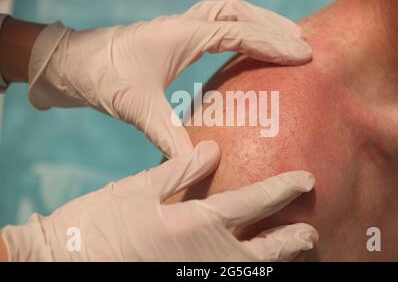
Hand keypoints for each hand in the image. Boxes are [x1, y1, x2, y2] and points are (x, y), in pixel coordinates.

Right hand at [1, 141, 317, 260]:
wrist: (65, 262)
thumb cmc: (98, 223)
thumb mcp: (138, 189)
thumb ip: (180, 170)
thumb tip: (211, 150)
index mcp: (198, 222)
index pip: (255, 202)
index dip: (284, 189)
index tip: (306, 180)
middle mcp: (209, 254)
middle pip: (265, 249)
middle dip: (292, 239)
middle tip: (311, 232)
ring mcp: (201, 274)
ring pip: (252, 270)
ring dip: (277, 261)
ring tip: (294, 252)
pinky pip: (228, 276)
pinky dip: (247, 269)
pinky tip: (250, 264)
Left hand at [28, 0, 311, 157]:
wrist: (73, 64)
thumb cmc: (102, 78)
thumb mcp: (136, 107)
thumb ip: (167, 134)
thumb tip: (195, 162)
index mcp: (182, 34)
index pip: (238, 31)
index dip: (272, 42)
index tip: (302, 54)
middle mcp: (184, 24)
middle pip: (238, 12)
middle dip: (272, 24)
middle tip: (301, 42)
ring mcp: (179, 27)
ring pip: (227, 12)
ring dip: (257, 20)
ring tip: (283, 36)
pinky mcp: (175, 37)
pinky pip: (215, 24)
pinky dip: (238, 28)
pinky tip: (245, 45)